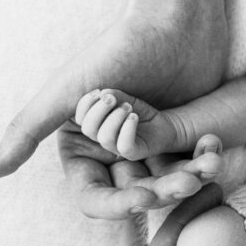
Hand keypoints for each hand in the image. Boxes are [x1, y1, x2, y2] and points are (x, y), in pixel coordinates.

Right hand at [0, 1, 223, 184]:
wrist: (175, 19)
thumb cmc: (118, 51)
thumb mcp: (67, 93)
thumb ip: (27, 131)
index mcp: (84, 147)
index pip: (94, 196)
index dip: (117, 205)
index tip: (142, 197)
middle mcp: (115, 151)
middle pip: (135, 194)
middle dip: (160, 192)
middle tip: (184, 180)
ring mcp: (151, 144)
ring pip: (167, 183)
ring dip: (185, 180)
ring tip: (203, 166)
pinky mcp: (183, 134)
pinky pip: (193, 163)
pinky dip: (204, 162)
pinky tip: (213, 151)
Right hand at [74, 87, 197, 159]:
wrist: (165, 125)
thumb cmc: (141, 113)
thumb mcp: (125, 100)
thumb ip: (113, 96)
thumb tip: (102, 94)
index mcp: (98, 125)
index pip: (80, 118)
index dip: (85, 104)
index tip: (99, 91)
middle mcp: (105, 138)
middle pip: (88, 129)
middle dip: (98, 110)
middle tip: (113, 99)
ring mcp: (118, 148)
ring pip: (104, 138)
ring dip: (114, 118)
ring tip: (128, 107)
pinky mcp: (134, 153)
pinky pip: (124, 146)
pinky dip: (127, 128)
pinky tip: (134, 116)